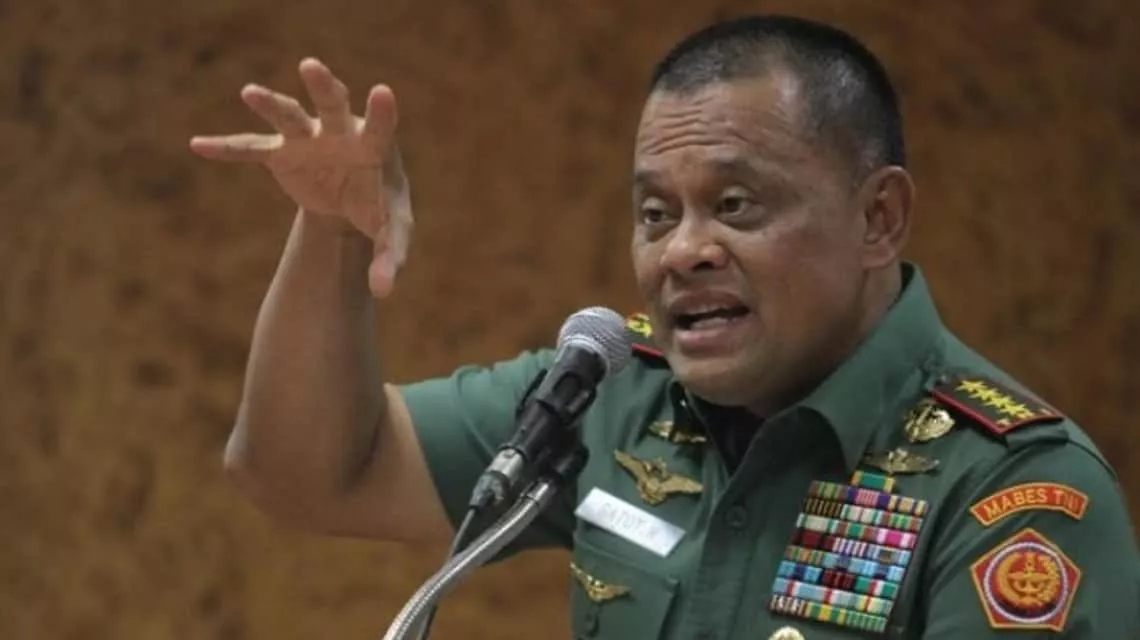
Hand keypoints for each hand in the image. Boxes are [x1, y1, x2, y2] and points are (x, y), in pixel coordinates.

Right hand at [189, 58, 411, 297]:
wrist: (353, 203)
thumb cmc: (380, 211)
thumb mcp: (392, 237)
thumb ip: (390, 261)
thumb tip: (381, 292)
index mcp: (374, 148)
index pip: (381, 127)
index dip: (381, 112)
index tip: (383, 93)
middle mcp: (341, 132)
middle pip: (333, 104)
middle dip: (323, 87)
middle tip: (310, 66)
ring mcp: (309, 139)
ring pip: (288, 116)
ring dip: (270, 105)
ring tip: (249, 93)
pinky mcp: (282, 154)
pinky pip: (251, 149)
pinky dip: (227, 148)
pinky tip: (198, 145)